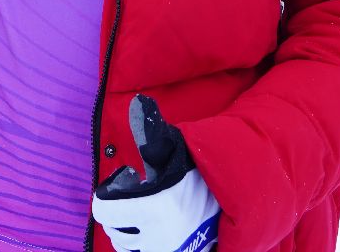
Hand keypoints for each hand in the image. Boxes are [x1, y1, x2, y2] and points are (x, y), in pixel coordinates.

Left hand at [92, 95, 219, 251]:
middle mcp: (159, 236)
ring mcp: (167, 251)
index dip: (103, 201)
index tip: (109, 194)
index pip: (104, 212)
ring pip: (128, 248)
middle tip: (127, 203)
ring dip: (128, 232)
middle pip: (115, 231)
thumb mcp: (178, 151)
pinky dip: (141, 245)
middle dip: (117, 217)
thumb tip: (138, 103)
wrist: (236, 203)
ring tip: (138, 216)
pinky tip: (149, 230)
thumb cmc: (202, 173)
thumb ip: (154, 133)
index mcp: (156, 207)